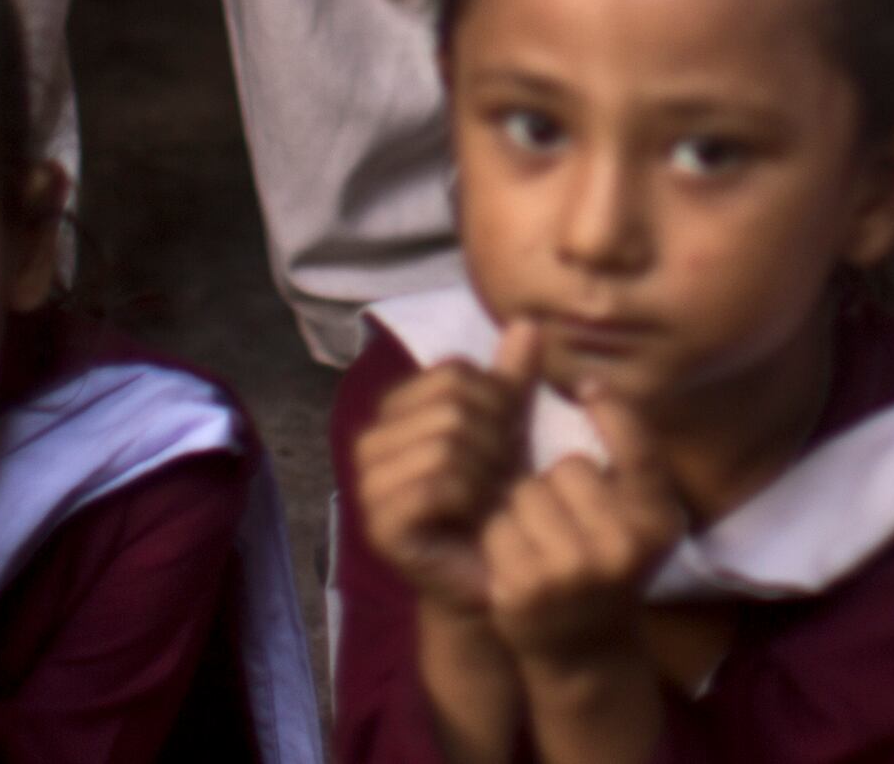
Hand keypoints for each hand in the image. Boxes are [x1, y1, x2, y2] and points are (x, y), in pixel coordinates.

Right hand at [356, 318, 543, 615]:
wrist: (495, 572)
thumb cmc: (499, 497)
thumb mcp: (511, 429)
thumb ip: (511, 380)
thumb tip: (526, 322)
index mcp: (394, 411)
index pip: (454, 372)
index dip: (497, 401)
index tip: (506, 439)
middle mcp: (369, 442)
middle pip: (453, 405)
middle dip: (496, 438)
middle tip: (500, 475)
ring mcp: (367, 486)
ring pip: (446, 441)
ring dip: (487, 470)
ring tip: (490, 495)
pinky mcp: (379, 526)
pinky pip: (437, 482)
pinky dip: (471, 495)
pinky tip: (475, 514)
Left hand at [482, 386, 681, 666]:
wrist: (583, 647)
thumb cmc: (608, 558)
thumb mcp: (636, 509)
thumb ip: (625, 446)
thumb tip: (588, 377)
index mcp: (658, 522)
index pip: (635, 445)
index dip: (611, 410)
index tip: (591, 389)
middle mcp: (623, 548)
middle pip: (567, 467)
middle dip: (555, 484)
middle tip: (564, 517)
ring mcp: (572, 571)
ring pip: (525, 494)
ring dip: (523, 510)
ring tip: (540, 540)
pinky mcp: (524, 590)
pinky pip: (497, 528)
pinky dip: (499, 538)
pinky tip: (516, 562)